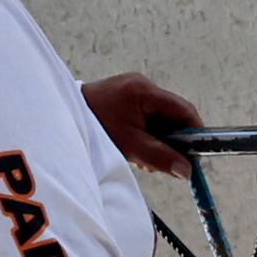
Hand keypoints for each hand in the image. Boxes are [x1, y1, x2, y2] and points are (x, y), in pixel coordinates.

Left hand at [85, 73, 202, 172]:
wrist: (60, 118)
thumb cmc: (95, 130)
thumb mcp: (130, 147)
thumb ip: (160, 158)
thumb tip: (187, 171)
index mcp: (145, 91)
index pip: (184, 110)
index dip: (195, 133)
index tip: (196, 155)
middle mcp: (142, 85)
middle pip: (172, 115)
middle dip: (172, 141)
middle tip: (163, 162)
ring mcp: (132, 89)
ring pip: (160, 119)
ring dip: (157, 140)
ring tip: (141, 157)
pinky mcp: (125, 97)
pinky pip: (146, 117)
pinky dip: (146, 134)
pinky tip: (134, 147)